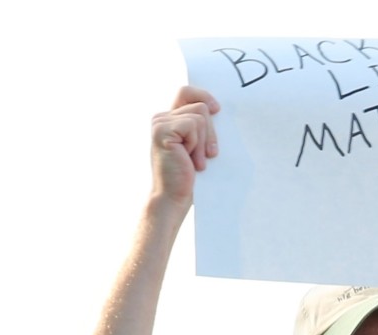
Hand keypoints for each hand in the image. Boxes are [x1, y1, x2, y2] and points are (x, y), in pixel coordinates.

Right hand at [150, 85, 219, 204]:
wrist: (174, 198)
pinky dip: (198, 145)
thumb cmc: (189, 178)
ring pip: (200, 117)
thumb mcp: (198, 149)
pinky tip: (190, 160)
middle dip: (211, 133)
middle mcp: (162, 118)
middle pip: (200, 107)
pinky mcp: (163, 130)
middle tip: (206, 156)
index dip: (203, 95)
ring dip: (204, 142)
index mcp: (170, 120)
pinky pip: (193, 125)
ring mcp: (160, 123)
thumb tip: (217, 110)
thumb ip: (201, 129)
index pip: (186, 92)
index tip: (217, 109)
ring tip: (196, 161)